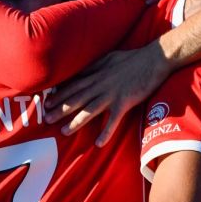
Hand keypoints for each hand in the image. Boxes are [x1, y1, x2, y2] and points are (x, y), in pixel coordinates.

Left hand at [44, 42, 173, 145]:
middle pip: (76, 98)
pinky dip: (106, 132)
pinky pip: (113, 120)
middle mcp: (100, 84)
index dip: (59, 93)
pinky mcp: (125, 101)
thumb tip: (81, 72)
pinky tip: (98, 143)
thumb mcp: (108, 58)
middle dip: (60, 108)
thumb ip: (94, 66)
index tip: (47, 100)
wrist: (155, 58)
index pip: (73, 84)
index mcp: (96, 72)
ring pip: (89, 110)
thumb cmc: (132, 58)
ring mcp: (112, 93)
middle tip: (46, 117)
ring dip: (75, 121)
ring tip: (63, 131)